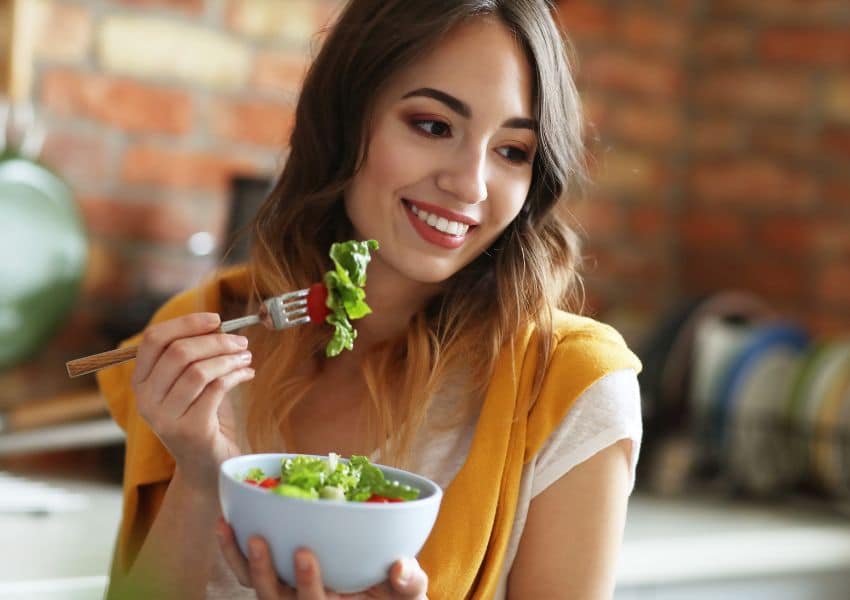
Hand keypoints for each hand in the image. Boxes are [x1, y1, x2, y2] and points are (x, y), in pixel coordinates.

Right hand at [131, 312, 254, 490]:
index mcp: (141, 383)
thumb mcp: (193, 385)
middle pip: (178, 352)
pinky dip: (236, 375)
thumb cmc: (204, 418)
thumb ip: (195, 356)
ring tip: (246, 358)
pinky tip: (247, 374)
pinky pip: (215, 389)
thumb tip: (217, 324)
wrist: (208, 467)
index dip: (186, 323)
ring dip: (228, 358)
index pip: (153, 340)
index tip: (216, 319)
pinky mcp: (190, 430)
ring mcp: (165, 418)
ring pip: (198, 370)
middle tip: (241, 342)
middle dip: (215, 341)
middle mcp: (146, 401)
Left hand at [216, 517, 427, 599]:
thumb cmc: (397, 593)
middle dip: (263, 571)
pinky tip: (225, 522)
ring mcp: (287, 593)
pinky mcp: (277, 577)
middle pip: (275, 597)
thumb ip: (409, 582)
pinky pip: (247, 570)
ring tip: (228, 527)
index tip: (304, 552)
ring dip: (240, 558)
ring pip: (254, 584)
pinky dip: (233, 549)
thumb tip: (401, 567)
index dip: (307, 582)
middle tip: (259, 540)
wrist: (383, 595)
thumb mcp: (410, 593)